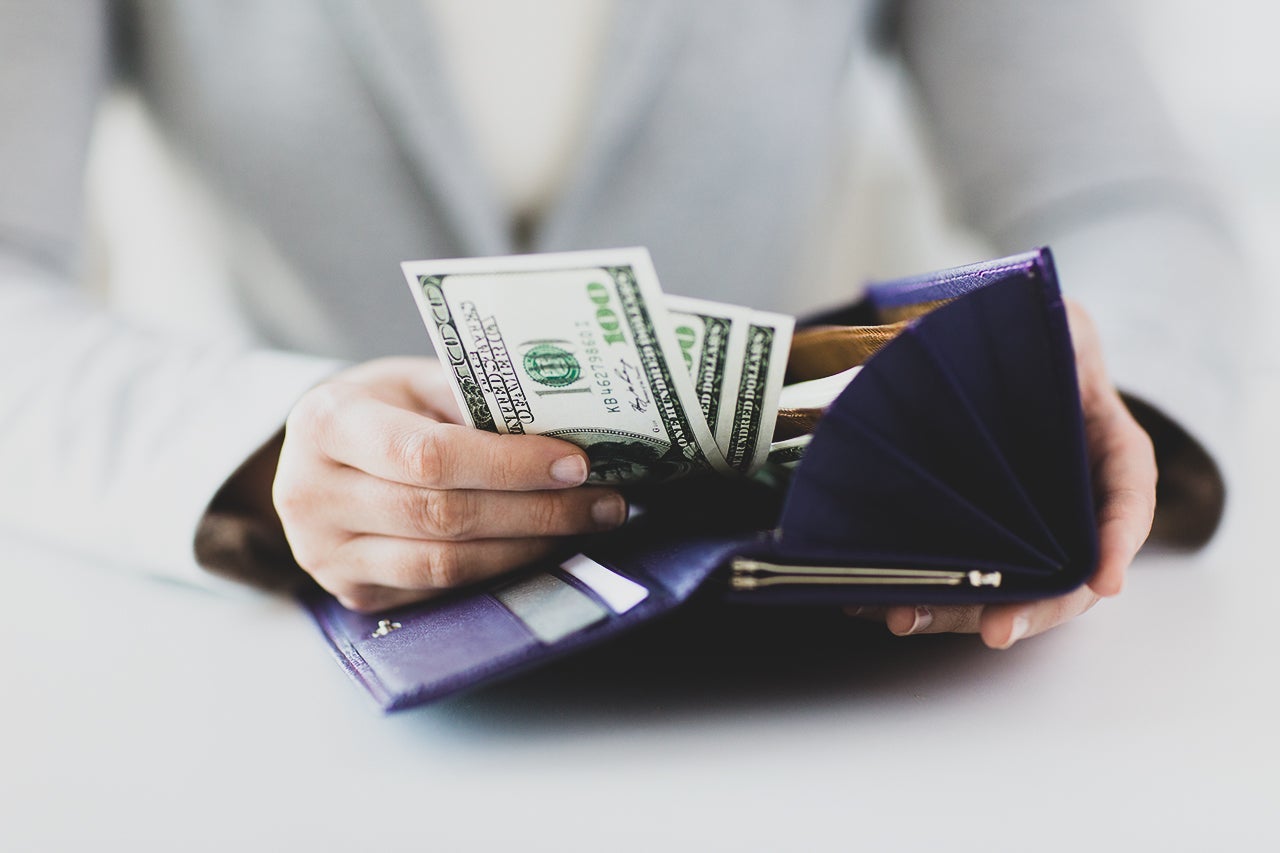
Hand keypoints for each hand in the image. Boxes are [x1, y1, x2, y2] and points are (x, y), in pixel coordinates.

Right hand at [271, 357, 626, 611]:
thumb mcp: (412, 381)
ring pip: (445, 564)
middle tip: (605, 502)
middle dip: (538, 511)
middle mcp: (314, 494)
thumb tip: (567, 426)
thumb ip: (473, 400)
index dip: (510, 466)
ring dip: (528, 548)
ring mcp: (327, 555)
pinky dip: (499, 570)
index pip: (430, 455)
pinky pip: (438, 591)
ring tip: (585, 526)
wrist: (312, 456)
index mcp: (328, 424)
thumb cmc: (377, 408)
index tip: (576, 463)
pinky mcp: (352, 594)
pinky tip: (541, 548)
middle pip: (444, 515)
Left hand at [856, 300, 1157, 647]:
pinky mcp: (974, 541)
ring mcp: (1026, 532)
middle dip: (1032, 608)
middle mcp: (1074, 506)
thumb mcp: (1059, 325)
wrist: (1004, 363)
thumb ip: (1052, 337)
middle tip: (996, 629)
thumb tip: (994, 338)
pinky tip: (873, 600)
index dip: (1117, 542)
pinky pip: (954, 576)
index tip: (1107, 579)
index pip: (1127, 502)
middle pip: (1067, 574)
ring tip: (907, 618)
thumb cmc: (1042, 346)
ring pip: (1005, 588)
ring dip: (958, 612)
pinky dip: (918, 592)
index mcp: (1110, 453)